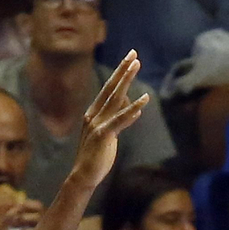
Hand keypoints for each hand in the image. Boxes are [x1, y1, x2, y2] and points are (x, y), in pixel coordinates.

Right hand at [69, 51, 148, 190]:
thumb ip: (118, 119)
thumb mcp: (109, 134)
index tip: (129, 59)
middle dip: (123, 69)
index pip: (108, 90)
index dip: (119, 74)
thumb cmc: (97, 157)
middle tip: (134, 53)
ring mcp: (97, 124)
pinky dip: (132, 108)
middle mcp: (93, 115)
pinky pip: (120, 118)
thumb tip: (132, 107)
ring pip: (115, 97)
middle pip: (111, 87)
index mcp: (93, 114)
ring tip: (137, 64)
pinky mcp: (102, 134)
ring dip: (127, 79)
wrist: (84, 176)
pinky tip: (144, 100)